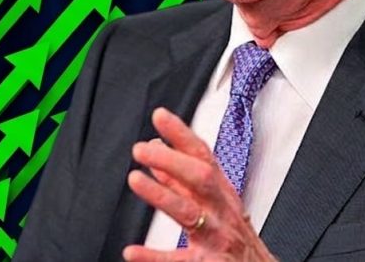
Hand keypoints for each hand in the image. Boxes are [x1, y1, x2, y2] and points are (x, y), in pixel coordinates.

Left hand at [124, 107, 277, 261]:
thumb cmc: (232, 236)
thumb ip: (180, 178)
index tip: (160, 116)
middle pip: (200, 178)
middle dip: (172, 160)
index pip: (202, 156)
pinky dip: (154, 257)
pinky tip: (133, 251)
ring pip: (189, 213)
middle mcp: (220, 211)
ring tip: (135, 180)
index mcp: (220, 192)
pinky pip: (179, 261)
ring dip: (161, 195)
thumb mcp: (213, 202)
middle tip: (141, 149)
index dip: (182, 135)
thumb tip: (157, 147)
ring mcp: (215, 237)